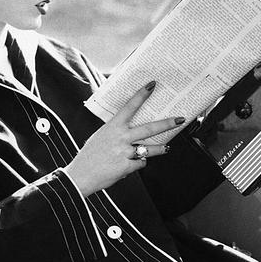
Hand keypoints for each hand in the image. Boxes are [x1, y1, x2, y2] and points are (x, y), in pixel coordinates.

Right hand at [65, 82, 184, 196]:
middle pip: (150, 128)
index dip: (141, 95)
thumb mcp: (100, 137)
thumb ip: (115, 132)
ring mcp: (124, 152)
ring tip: (166, 148)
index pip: (129, 107)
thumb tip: (128, 130)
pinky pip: (140, 163)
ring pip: (150, 149)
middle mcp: (120, 137)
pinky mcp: (126, 167)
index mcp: (113, 127)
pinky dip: (138, 163)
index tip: (152, 85)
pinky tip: (132, 164)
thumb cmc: (89, 156)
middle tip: (180, 119)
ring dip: (160, 149)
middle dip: (167, 123)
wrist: (80, 176)